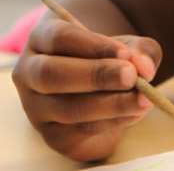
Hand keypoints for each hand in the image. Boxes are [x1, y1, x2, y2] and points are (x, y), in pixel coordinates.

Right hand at [12, 16, 161, 160]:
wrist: (100, 96)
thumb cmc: (108, 60)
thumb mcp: (126, 47)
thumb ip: (139, 50)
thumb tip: (144, 67)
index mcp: (42, 38)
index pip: (59, 37)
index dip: (93, 45)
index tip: (125, 53)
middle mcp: (29, 72)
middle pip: (51, 74)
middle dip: (95, 75)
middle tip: (131, 76)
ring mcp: (36, 108)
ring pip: (68, 108)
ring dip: (111, 104)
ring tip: (144, 98)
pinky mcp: (52, 136)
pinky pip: (81, 130)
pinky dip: (114, 121)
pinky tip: (136, 112)